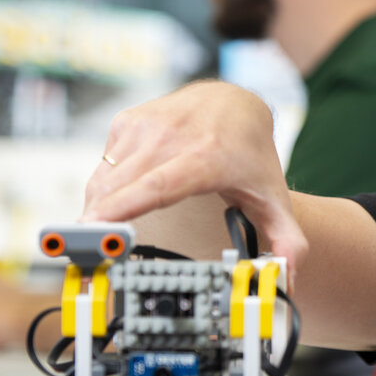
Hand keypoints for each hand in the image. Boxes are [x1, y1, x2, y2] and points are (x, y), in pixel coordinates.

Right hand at [81, 81, 307, 274]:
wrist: (234, 100)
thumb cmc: (249, 154)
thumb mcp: (274, 197)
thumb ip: (288, 240)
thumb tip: (290, 275)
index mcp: (206, 158)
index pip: (157, 186)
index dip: (124, 209)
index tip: (95, 231)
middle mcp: (172, 136)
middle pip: (120, 188)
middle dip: (96, 225)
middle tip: (86, 260)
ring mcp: (145, 126)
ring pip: (104, 180)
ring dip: (97, 212)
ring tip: (103, 239)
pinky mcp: (126, 121)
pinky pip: (103, 166)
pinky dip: (104, 190)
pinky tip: (121, 200)